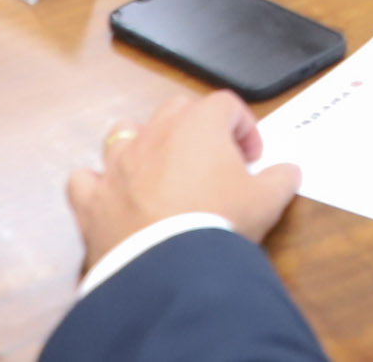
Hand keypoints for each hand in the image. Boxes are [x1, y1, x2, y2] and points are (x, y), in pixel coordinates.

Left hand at [66, 89, 299, 273]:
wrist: (169, 267)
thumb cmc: (220, 221)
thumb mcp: (268, 201)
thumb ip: (282, 179)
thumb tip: (288, 172)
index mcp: (199, 124)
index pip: (226, 105)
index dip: (244, 128)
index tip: (253, 159)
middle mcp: (154, 133)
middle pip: (176, 109)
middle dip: (196, 128)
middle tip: (214, 162)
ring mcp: (117, 164)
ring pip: (123, 133)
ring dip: (142, 146)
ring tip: (160, 173)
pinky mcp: (92, 199)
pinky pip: (84, 179)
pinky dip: (97, 185)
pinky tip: (112, 197)